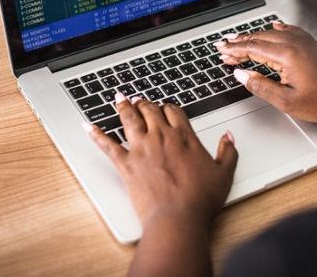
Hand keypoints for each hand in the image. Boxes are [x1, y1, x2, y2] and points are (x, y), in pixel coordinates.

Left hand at [84, 94, 236, 229]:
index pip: (173, 110)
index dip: (167, 106)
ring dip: (123, 106)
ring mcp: (142, 149)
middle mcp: (161, 137)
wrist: (178, 219)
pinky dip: (96, 134)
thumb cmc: (200, 199)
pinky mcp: (127, 164)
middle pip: (150, 110)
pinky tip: (87, 125)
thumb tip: (229, 136)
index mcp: (184, 136)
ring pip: (129, 119)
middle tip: (139, 99)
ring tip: (119, 97)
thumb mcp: (224, 174)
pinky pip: (108, 145)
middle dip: (144, 103)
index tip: (164, 107)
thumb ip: (228, 151)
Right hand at [216, 22, 316, 125]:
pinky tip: (272, 27)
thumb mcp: (286, 101)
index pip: (252, 49)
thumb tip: (241, 75)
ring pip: (271, 33)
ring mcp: (303, 41)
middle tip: (223, 45)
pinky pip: (288, 30)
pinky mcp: (310, 44)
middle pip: (258, 38)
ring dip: (252, 36)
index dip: (234, 51)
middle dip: (238, 42)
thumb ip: (260, 86)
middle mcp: (294, 43)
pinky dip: (275, 29)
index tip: (222, 52)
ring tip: (238, 39)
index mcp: (286, 55)